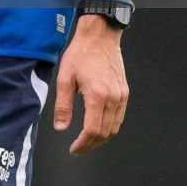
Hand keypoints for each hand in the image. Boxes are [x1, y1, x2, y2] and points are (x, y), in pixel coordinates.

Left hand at [53, 15, 128, 155]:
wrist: (99, 36)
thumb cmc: (81, 53)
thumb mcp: (65, 78)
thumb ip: (62, 105)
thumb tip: (61, 127)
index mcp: (97, 96)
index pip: (93, 131)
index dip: (83, 144)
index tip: (74, 149)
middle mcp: (113, 98)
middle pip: (105, 133)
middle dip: (91, 144)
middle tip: (78, 148)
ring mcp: (122, 96)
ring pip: (115, 128)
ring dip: (101, 138)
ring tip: (87, 140)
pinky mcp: (125, 92)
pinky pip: (119, 117)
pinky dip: (109, 127)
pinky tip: (98, 126)